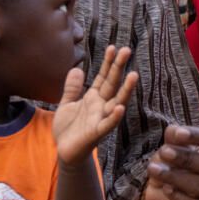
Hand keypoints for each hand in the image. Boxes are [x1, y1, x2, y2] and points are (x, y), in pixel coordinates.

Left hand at [53, 46, 138, 165]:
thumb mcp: (66, 104)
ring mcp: (101, 119)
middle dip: (119, 68)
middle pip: (112, 84)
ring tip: (133, 76)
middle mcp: (101, 106)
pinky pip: (107, 125)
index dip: (108, 63)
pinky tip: (120, 108)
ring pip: (116, 102)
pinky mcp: (96, 133)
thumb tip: (77, 68)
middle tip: (127, 50)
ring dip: (125, 90)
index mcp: (93, 98)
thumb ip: (71, 88)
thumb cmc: (68, 129)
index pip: (103, 77)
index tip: (114, 47)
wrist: (65, 152)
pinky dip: (114, 117)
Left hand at [144, 125, 198, 199]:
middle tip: (164, 152)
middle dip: (190, 159)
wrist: (164, 191)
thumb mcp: (174, 146)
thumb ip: (175, 137)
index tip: (178, 133)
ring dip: (177, 177)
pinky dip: (179, 197)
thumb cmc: (176, 163)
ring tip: (154, 169)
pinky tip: (165, 188)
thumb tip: (174, 131)